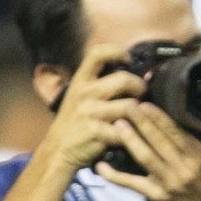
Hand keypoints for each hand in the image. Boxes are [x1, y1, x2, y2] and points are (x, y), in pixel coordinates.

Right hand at [38, 42, 142, 177]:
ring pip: (129, 106)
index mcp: (80, 81)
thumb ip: (97, 84)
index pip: (97, 53)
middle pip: (124, 79)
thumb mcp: (78, 96)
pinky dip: (133, 134)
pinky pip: (125, 130)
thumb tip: (125, 71)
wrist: (58, 150)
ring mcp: (90, 113)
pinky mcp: (96, 132)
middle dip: (140, 86)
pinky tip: (133, 135)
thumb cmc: (74, 121)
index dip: (116, 51)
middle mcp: (85, 93)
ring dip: (140, 112)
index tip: (127, 58)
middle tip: (143, 93)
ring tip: (141, 116)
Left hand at [102, 99, 200, 200]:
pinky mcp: (156, 196)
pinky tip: (100, 165)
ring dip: (130, 140)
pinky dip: (115, 175)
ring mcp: (167, 183)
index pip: (176, 133)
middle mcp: (182, 169)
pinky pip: (132, 184)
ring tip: (117, 124)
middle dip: (141, 122)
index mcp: (198, 157)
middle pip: (158, 141)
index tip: (145, 103)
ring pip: (145, 158)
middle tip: (127, 105)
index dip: (159, 117)